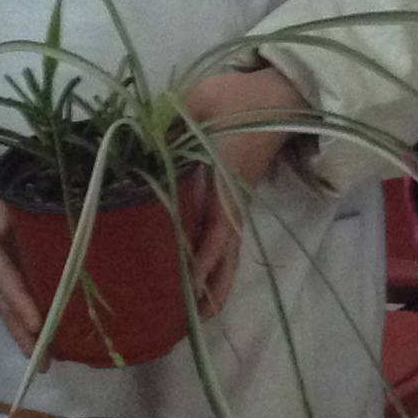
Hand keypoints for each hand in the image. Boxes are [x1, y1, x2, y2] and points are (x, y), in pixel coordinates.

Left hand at [178, 64, 310, 316]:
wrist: (282, 95)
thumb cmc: (243, 100)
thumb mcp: (202, 101)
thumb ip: (170, 121)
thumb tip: (135, 140)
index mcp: (226, 182)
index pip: (217, 231)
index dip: (203, 260)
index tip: (188, 286)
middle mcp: (234, 200)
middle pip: (228, 255)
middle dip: (214, 289)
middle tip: (195, 322)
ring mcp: (237, 201)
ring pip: (229, 250)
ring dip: (217, 281)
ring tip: (199, 314)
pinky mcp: (235, 196)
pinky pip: (227, 236)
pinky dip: (217, 261)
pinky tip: (199, 273)